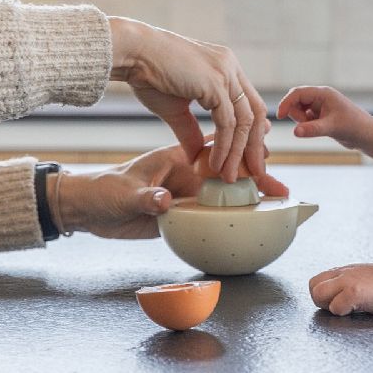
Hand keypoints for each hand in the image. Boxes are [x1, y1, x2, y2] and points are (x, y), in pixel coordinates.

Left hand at [52, 144, 288, 238]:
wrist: (89, 209)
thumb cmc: (105, 192)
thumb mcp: (123, 194)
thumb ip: (145, 198)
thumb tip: (164, 202)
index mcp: (178, 158)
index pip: (216, 152)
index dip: (242, 153)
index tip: (265, 158)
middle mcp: (189, 174)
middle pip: (230, 172)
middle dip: (258, 177)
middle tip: (282, 190)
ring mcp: (189, 193)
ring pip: (227, 193)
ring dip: (252, 196)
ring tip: (278, 203)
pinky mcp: (185, 212)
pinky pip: (215, 214)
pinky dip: (235, 215)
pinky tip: (253, 220)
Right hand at [108, 16, 268, 181]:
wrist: (131, 53)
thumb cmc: (148, 74)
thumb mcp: (175, 108)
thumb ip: (190, 130)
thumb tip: (196, 155)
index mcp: (226, 67)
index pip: (249, 104)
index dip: (252, 132)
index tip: (248, 157)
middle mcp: (231, 67)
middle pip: (255, 112)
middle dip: (255, 146)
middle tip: (254, 173)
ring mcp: (226, 73)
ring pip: (244, 120)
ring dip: (238, 152)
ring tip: (229, 175)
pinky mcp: (215, 83)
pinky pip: (227, 122)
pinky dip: (224, 146)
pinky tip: (216, 164)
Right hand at [277, 86, 372, 149]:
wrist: (366, 135)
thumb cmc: (354, 127)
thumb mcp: (332, 128)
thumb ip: (313, 129)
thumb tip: (295, 132)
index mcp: (323, 93)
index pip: (297, 93)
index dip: (286, 103)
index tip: (279, 116)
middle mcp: (321, 97)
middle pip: (296, 100)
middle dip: (295, 113)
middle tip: (305, 125)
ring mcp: (321, 106)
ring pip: (299, 110)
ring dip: (301, 120)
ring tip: (317, 128)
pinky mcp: (321, 116)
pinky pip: (305, 118)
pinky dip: (306, 124)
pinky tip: (320, 130)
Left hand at [309, 264, 372, 315]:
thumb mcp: (364, 277)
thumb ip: (347, 281)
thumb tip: (334, 294)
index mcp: (344, 271)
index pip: (315, 281)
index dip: (322, 295)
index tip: (336, 302)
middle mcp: (343, 273)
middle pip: (313, 287)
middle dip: (321, 302)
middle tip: (340, 307)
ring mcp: (348, 281)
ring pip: (318, 295)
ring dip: (330, 306)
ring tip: (348, 308)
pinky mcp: (355, 292)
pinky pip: (335, 306)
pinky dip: (344, 312)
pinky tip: (359, 309)